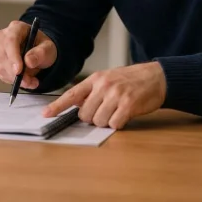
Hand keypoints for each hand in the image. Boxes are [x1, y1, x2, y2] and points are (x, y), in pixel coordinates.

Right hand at [0, 20, 56, 89]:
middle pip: (3, 55)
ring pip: (0, 66)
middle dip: (15, 72)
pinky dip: (12, 80)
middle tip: (29, 82)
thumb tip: (28, 61)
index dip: (13, 56)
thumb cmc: (43, 47)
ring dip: (15, 79)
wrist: (39, 52)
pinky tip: (24, 81)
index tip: (19, 71)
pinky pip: (0, 73)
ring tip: (31, 82)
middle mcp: (3, 36)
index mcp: (17, 28)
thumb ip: (40, 53)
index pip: (10, 41)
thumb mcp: (48, 49)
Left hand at [42, 62, 166, 129]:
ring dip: (106, 121)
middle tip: (106, 110)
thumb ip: (92, 91)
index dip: (57, 106)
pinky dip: (119, 123)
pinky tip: (125, 114)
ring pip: (98, 121)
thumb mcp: (108, 79)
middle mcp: (103, 86)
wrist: (156, 77)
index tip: (45, 114)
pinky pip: (114, 124)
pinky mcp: (128, 105)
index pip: (72, 94)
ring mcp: (115, 95)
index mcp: (96, 79)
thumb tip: (76, 105)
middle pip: (85, 114)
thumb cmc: (131, 80)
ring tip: (117, 110)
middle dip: (93, 118)